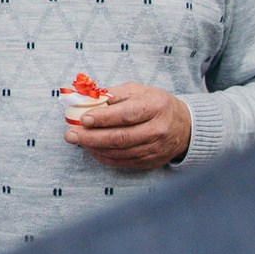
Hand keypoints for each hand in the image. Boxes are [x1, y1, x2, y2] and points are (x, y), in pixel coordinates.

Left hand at [66, 82, 191, 169]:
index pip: (127, 114)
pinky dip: (104, 156)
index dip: (103, 118)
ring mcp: (154, 148)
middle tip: (70, 135)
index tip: (83, 119)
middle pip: (120, 137)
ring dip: (94, 147)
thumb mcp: (139, 91)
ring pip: (119, 152)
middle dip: (91, 137)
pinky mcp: (150, 162)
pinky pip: (122, 162)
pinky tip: (91, 149)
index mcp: (155, 106)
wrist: (184, 126)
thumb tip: (86, 98)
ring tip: (77, 140)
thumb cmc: (156, 104)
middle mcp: (157, 129)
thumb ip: (113, 94)